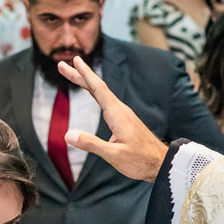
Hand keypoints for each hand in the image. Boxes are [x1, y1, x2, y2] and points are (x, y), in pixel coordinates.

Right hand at [58, 56, 168, 181]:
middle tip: (62, 65)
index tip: (76, 60)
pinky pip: (105, 101)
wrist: (160, 163)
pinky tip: (91, 92)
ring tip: (72, 75)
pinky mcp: (124, 120)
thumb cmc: (140, 160)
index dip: (85, 74)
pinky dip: (94, 92)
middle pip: (97, 88)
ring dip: (86, 82)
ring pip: (101, 93)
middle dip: (79, 75)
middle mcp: (120, 110)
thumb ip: (91, 144)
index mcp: (117, 114)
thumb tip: (68, 135)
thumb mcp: (114, 155)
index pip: (98, 89)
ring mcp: (122, 114)